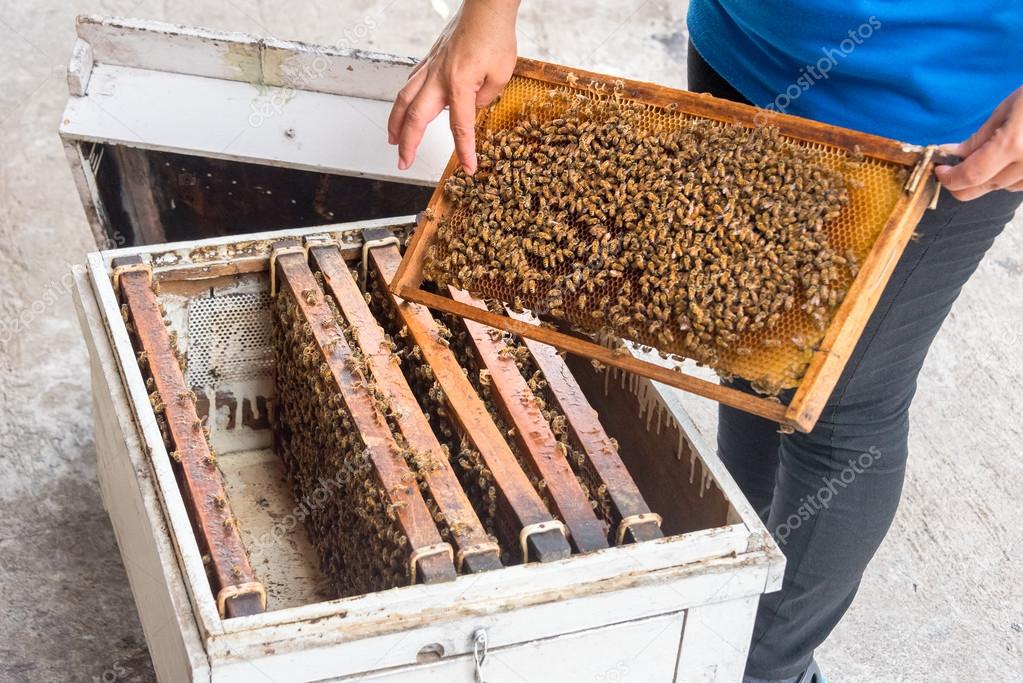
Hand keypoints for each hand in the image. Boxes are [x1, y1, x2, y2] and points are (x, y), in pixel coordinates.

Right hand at [387, 0, 518, 173]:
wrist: (485, 8)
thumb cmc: (495, 37)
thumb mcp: (501, 74)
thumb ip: (485, 98)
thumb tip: (471, 110)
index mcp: (459, 84)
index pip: (460, 126)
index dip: (463, 150)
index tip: (467, 168)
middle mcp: (438, 78)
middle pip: (416, 117)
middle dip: (407, 143)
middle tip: (403, 162)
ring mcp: (431, 67)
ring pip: (405, 98)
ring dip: (395, 122)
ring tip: (392, 140)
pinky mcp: (430, 59)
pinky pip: (411, 82)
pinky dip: (404, 99)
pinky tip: (403, 108)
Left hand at [936, 85, 1022, 200]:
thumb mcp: (1005, 111)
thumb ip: (978, 139)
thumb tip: (952, 155)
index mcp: (1012, 144)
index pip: (970, 176)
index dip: (949, 178)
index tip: (940, 171)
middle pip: (983, 187)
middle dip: (961, 182)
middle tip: (950, 170)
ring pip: (1001, 187)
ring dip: (985, 178)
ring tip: (982, 158)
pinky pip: (1020, 184)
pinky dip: (1007, 177)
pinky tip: (1006, 161)